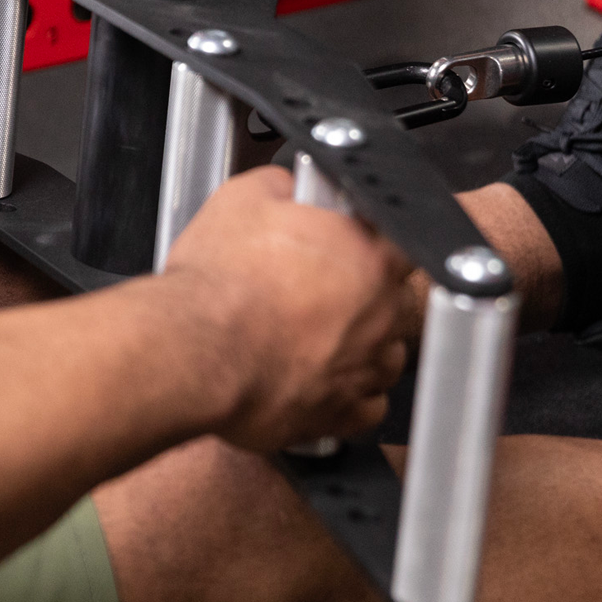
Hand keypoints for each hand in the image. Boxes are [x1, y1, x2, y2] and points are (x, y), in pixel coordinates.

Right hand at [160, 167, 414, 451]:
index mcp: (369, 256)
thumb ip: (284, 186)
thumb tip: (290, 188)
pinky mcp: (338, 415)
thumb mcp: (243, 198)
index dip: (377, 237)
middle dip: (364, 293)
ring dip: (365, 345)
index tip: (354, 240)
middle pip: (396, 300)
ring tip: (321, 335)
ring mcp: (363, 368)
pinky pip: (368, 408)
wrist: (195, 352)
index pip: (407, 238)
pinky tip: (323, 378)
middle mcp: (378, 315)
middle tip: (318, 287)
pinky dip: (352, 395)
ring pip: (388, 355)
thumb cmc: (219, 284)